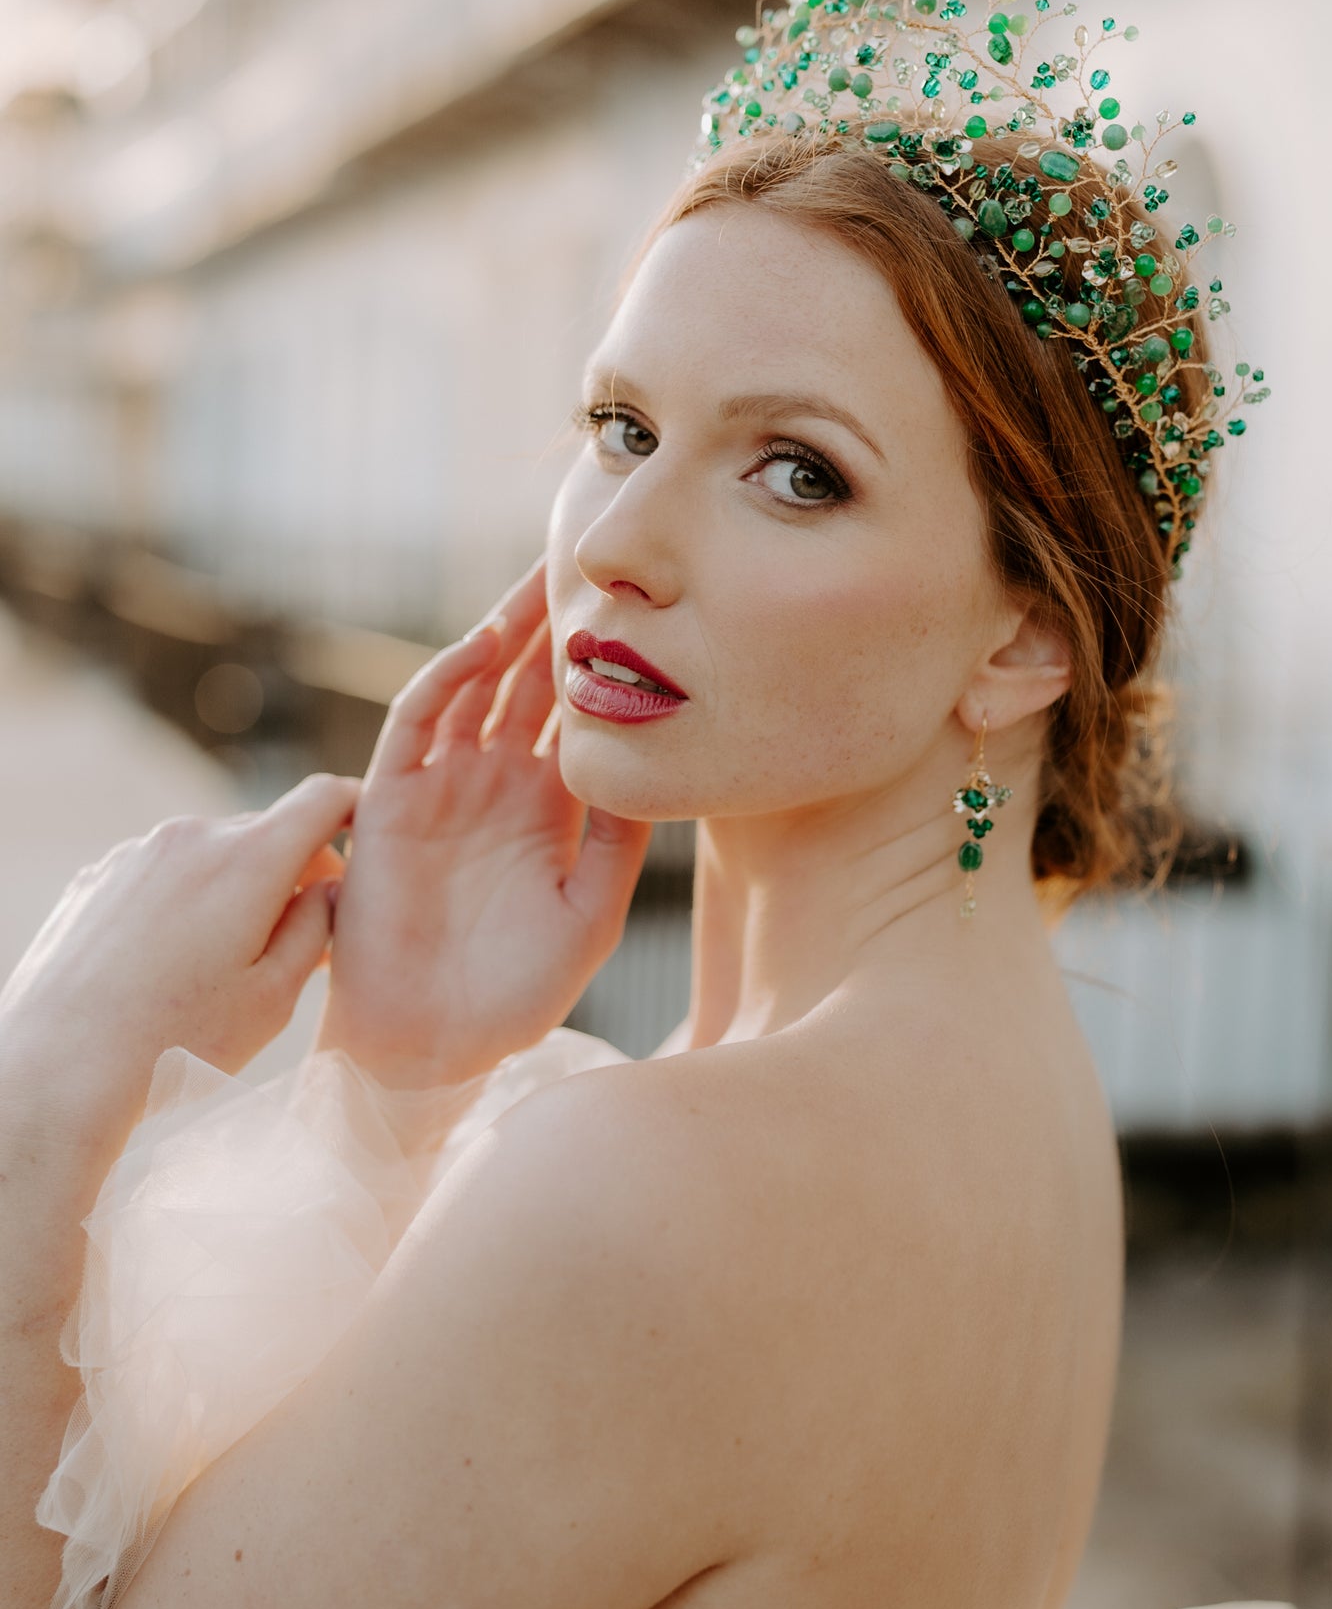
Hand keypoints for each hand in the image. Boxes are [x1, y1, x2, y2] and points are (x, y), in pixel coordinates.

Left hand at [0, 775, 358, 1120]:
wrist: (58, 1068)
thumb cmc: (177, 1040)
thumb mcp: (275, 996)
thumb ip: (316, 926)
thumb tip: (329, 886)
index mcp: (249, 859)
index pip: (323, 799)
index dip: (355, 810)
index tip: (366, 839)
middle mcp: (194, 837)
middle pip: (267, 832)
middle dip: (293, 872)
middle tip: (300, 942)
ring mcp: (139, 853)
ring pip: (213, 855)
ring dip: (234, 889)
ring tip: (223, 966)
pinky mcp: (99, 877)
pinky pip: (163, 872)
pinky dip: (183, 901)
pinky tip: (168, 965)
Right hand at [315, 557, 651, 1087]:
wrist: (433, 1048)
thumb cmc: (513, 994)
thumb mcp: (589, 913)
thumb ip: (620, 843)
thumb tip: (659, 769)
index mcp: (546, 804)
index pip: (573, 711)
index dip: (598, 659)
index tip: (639, 606)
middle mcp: (494, 781)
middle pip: (526, 680)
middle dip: (553, 622)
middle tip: (589, 559)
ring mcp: (442, 786)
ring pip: (473, 685)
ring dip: (501, 633)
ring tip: (539, 580)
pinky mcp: (394, 802)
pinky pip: (416, 724)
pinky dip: (443, 679)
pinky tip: (480, 647)